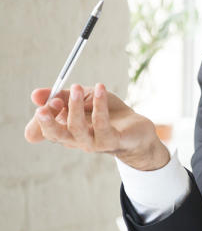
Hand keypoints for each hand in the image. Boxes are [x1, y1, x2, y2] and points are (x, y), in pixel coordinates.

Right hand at [24, 83, 169, 170]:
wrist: (137, 129)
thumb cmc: (109, 114)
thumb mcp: (85, 99)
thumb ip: (63, 96)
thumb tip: (35, 94)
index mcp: (65, 130)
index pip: (41, 131)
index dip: (40, 119)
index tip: (42, 103)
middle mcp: (75, 140)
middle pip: (54, 135)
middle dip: (47, 121)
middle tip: (47, 105)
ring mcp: (93, 143)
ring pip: (77, 128)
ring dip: (74, 106)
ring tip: (76, 86)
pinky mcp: (111, 141)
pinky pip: (102, 123)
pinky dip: (99, 104)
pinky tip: (100, 88)